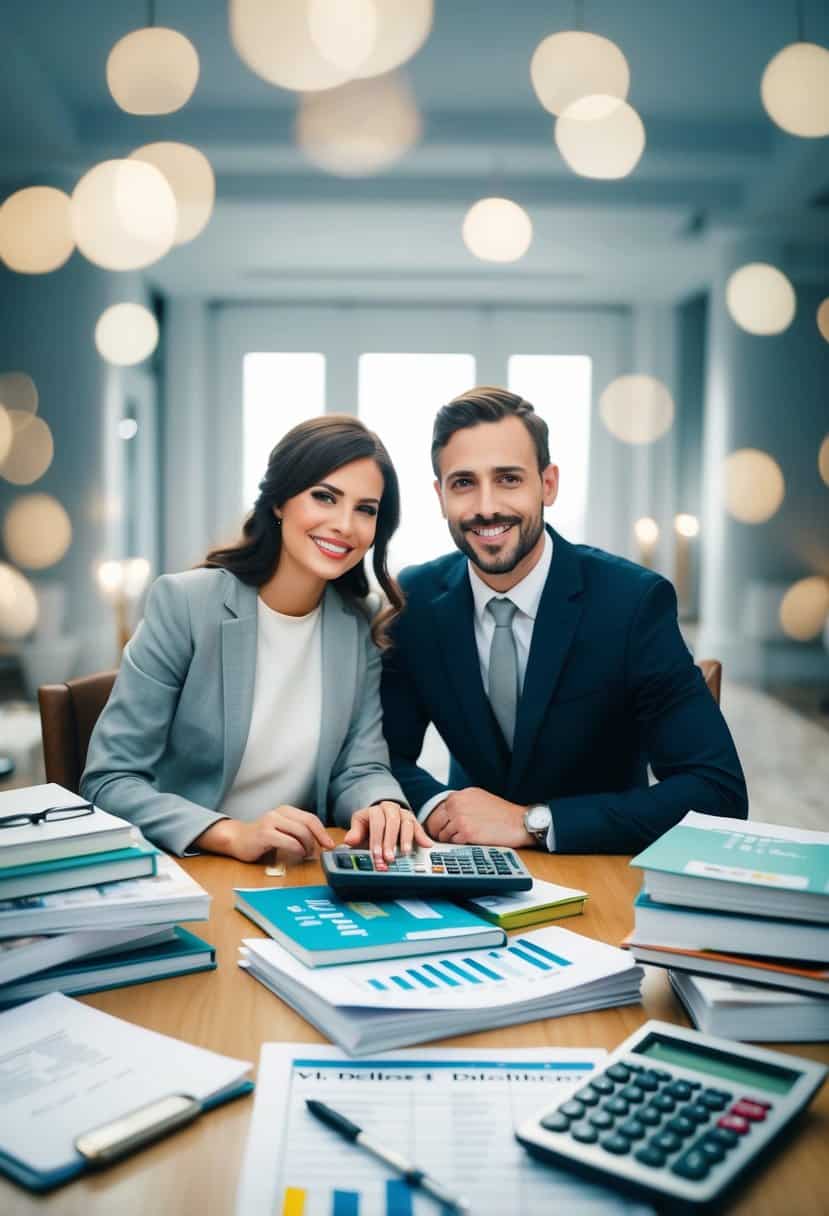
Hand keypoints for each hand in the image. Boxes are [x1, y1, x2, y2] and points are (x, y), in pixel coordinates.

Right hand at [194, 807, 334, 862]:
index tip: (330, 845)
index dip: (322, 832)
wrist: (236, 840)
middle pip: (307, 823)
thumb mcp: (283, 831)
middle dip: (318, 840)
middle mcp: (279, 812)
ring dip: (307, 846)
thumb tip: (320, 843)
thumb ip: (298, 833)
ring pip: (300, 832)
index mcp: (286, 810)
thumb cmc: (262, 838)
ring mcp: (271, 821)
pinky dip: (296, 849)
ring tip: (305, 855)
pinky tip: (296, 855)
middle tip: (318, 853)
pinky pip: (288, 841)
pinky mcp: (264, 834)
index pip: (311, 818)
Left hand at [343, 802, 431, 869]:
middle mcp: (390, 809)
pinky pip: (418, 827)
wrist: (380, 820)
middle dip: (390, 842)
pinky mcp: (413, 821)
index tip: (376, 855)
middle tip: (389, 858)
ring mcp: (403, 814)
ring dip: (406, 840)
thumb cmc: (369, 827)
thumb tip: (349, 840)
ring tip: (404, 853)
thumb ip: (355, 834)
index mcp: (375, 809)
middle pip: (392, 822)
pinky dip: (422, 836)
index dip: (376, 839)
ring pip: (406, 823)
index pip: (376, 821)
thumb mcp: (360, 829)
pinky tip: (426, 845)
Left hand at [425, 789, 532, 847]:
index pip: (437, 810)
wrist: (519, 822)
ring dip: (451, 840)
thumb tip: (448, 814)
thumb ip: (461, 803)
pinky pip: (453, 842)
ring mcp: (460, 818)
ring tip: (464, 840)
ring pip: (443, 834)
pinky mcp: (466, 832)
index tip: (441, 829)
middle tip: (446, 839)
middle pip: (435, 822)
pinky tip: (471, 842)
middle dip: (439, 832)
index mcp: (459, 795)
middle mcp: (456, 804)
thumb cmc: (502, 813)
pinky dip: (460, 845)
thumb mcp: (479, 798)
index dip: (439, 822)